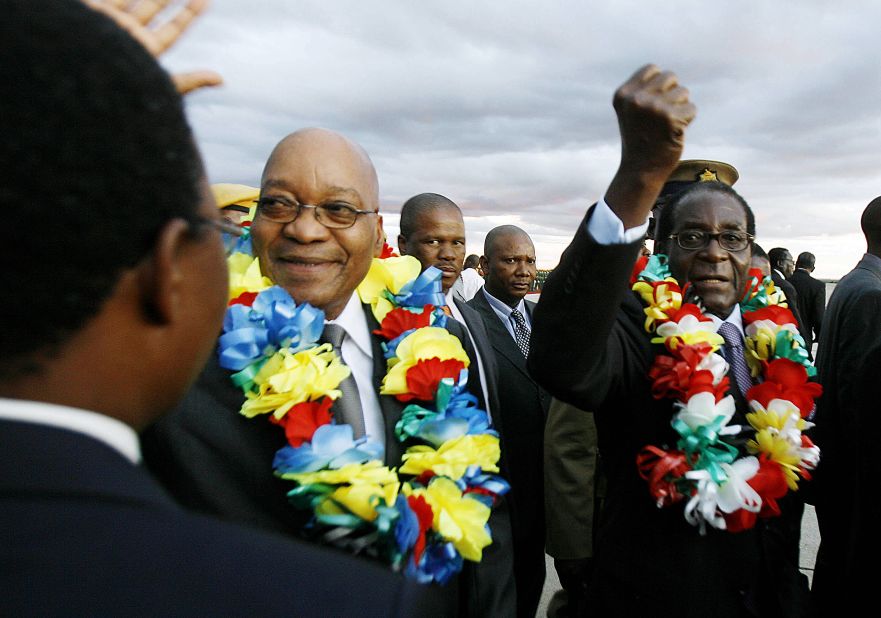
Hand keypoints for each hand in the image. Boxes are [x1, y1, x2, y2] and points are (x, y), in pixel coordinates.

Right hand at [84, 0, 221, 94]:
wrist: (75, 73)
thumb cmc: (117, 82)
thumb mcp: (158, 84)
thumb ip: (188, 81)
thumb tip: (221, 79)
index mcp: (144, 50)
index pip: (172, 30)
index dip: (188, 15)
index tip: (205, 0)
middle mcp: (127, 34)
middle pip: (153, 8)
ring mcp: (107, 19)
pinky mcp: (90, 8)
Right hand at [605, 65, 695, 228]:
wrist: (640, 171)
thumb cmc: (639, 139)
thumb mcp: (631, 111)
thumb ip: (644, 90)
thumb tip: (668, 75)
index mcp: (623, 95)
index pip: (652, 69)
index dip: (658, 84)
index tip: (652, 103)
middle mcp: (636, 99)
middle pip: (670, 77)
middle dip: (671, 94)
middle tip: (662, 116)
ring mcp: (654, 108)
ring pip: (683, 92)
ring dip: (680, 107)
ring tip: (667, 125)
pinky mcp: (671, 118)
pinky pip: (692, 108)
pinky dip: (688, 120)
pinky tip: (674, 132)